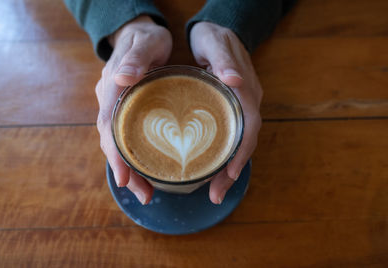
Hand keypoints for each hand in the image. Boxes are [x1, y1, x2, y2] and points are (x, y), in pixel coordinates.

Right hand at [95, 16, 171, 203]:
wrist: (140, 35)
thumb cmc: (146, 38)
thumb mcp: (146, 42)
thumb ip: (135, 58)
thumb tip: (122, 78)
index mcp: (111, 87)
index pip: (109, 124)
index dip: (115, 152)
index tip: (123, 177)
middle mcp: (109, 101)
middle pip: (112, 141)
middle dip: (125, 170)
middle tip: (145, 195)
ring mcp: (115, 107)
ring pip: (118, 144)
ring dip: (130, 169)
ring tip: (147, 193)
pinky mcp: (126, 112)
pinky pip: (127, 138)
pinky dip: (134, 157)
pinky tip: (147, 172)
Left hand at [190, 22, 262, 203]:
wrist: (220, 31)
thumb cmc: (214, 37)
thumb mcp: (215, 43)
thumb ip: (224, 61)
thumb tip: (234, 80)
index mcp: (246, 90)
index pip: (249, 126)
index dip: (241, 151)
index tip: (229, 174)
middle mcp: (248, 102)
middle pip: (245, 142)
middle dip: (232, 170)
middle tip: (215, 195)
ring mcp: (241, 107)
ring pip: (239, 143)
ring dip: (228, 169)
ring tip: (213, 191)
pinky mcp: (232, 110)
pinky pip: (231, 137)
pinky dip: (223, 156)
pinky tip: (210, 169)